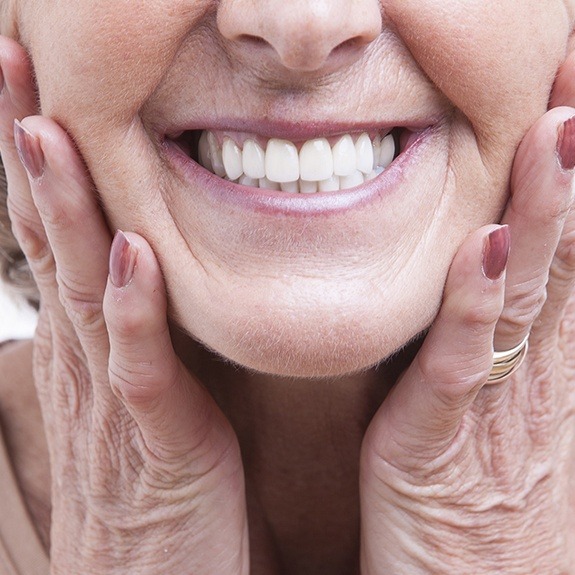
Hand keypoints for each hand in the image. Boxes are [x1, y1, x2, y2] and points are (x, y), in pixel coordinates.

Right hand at [0, 37, 248, 574]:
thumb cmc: (157, 483)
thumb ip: (141, 329)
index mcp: (94, 342)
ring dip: (65, 209)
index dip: (47, 159)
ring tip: (47, 129)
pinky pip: (140, 366)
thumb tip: (144, 264)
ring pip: (84, 287)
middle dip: (34, 151)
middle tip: (16, 63)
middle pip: (54, 237)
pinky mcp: (155, 442)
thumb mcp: (143, 389)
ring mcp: (114, 399)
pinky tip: (130, 253)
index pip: (60, 232)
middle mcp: (89, 358)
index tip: (39, 84)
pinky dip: (134, 310)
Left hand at [360, 66, 574, 572]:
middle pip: (567, 252)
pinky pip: (463, 361)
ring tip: (559, 130)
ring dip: (546, 212)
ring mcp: (498, 401)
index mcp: (544, 357)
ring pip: (529, 291)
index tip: (574, 97)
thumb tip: (494, 264)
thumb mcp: (498, 401)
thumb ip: (496, 332)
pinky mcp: (444, 437)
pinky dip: (476, 304)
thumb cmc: (478, 492)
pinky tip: (481, 249)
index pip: (569, 249)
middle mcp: (537, 368)